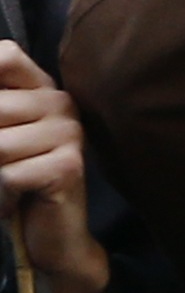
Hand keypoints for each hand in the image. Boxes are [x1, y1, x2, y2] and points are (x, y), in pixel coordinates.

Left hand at [0, 41, 109, 292]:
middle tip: (2, 167)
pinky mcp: (68, 165)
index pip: (6, 55)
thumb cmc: (15, 184)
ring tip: (6, 184)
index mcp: (42, 89)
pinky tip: (17, 200)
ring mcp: (69, 132)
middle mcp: (61, 102)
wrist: (53, 237)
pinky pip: (7, 174)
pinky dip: (2, 194)